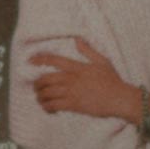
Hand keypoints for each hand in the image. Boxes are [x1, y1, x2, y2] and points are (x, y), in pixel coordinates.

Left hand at [29, 38, 144, 120]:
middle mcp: (72, 78)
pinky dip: (47, 107)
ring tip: (40, 99)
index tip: (29, 61)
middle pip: (46, 78)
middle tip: (36, 87)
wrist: (120, 99)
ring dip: (40, 96)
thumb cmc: (113, 81)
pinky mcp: (74, 105)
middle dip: (37, 83)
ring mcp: (72, 92)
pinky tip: (48, 108)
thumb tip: (77, 40)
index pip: (53, 60)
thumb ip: (88, 51)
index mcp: (77, 67)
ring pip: (47, 93)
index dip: (39, 59)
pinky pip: (54, 105)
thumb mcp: (102, 62)